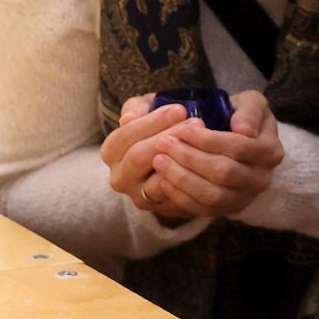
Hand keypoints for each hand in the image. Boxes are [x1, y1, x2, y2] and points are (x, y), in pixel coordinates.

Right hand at [101, 95, 195, 219]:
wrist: (173, 153)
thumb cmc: (156, 125)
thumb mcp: (145, 109)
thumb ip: (136, 108)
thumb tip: (127, 119)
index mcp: (111, 152)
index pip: (127, 136)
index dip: (153, 122)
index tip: (179, 109)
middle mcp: (120, 179)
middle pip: (139, 158)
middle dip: (169, 138)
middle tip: (196, 122)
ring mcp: (141, 198)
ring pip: (158, 181)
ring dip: (183, 159)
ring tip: (204, 138)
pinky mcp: (164, 210)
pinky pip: (177, 198)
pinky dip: (191, 178)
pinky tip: (206, 160)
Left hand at [146, 90, 283, 218]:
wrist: (241, 141)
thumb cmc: (241, 117)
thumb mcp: (251, 103)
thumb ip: (250, 111)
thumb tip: (244, 130)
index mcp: (270, 151)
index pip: (238, 147)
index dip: (207, 139)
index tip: (182, 129)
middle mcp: (261, 179)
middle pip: (223, 173)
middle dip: (190, 158)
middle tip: (164, 143)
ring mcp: (245, 197)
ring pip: (212, 195)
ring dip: (182, 178)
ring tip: (160, 160)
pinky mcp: (227, 210)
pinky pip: (203, 209)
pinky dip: (182, 196)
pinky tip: (164, 180)